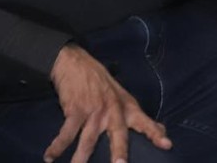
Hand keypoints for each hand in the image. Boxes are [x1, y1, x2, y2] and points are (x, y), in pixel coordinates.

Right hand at [46, 44, 170, 162]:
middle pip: (118, 133)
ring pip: (88, 139)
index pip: (144, 120)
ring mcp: (93, 109)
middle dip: (119, 150)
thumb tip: (162, 130)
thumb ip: (137, 116)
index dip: (155, 133)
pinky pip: (66, 133)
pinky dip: (56, 146)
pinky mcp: (75, 109)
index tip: (167, 144)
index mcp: (126, 105)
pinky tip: (49, 156)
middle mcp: (112, 108)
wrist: (75, 62)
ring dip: (81, 158)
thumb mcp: (122, 96)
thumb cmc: (100, 82)